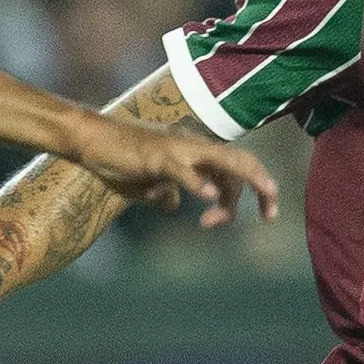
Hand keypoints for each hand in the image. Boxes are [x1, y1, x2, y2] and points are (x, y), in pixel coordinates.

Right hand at [57, 112, 276, 228]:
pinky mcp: (156, 157)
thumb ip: (166, 192)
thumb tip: (173, 205)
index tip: (228, 222)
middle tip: (273, 213)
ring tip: (267, 193)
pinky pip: (182, 169)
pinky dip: (197, 182)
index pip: (233, 170)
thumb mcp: (148, 184)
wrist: (91, 142)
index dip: (242, 196)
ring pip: (223, 158)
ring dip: (247, 178)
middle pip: (240, 160)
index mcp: (196, 154)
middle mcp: (193, 147)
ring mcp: (177, 150)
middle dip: (263, 184)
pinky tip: (208, 196)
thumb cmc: (118, 160)